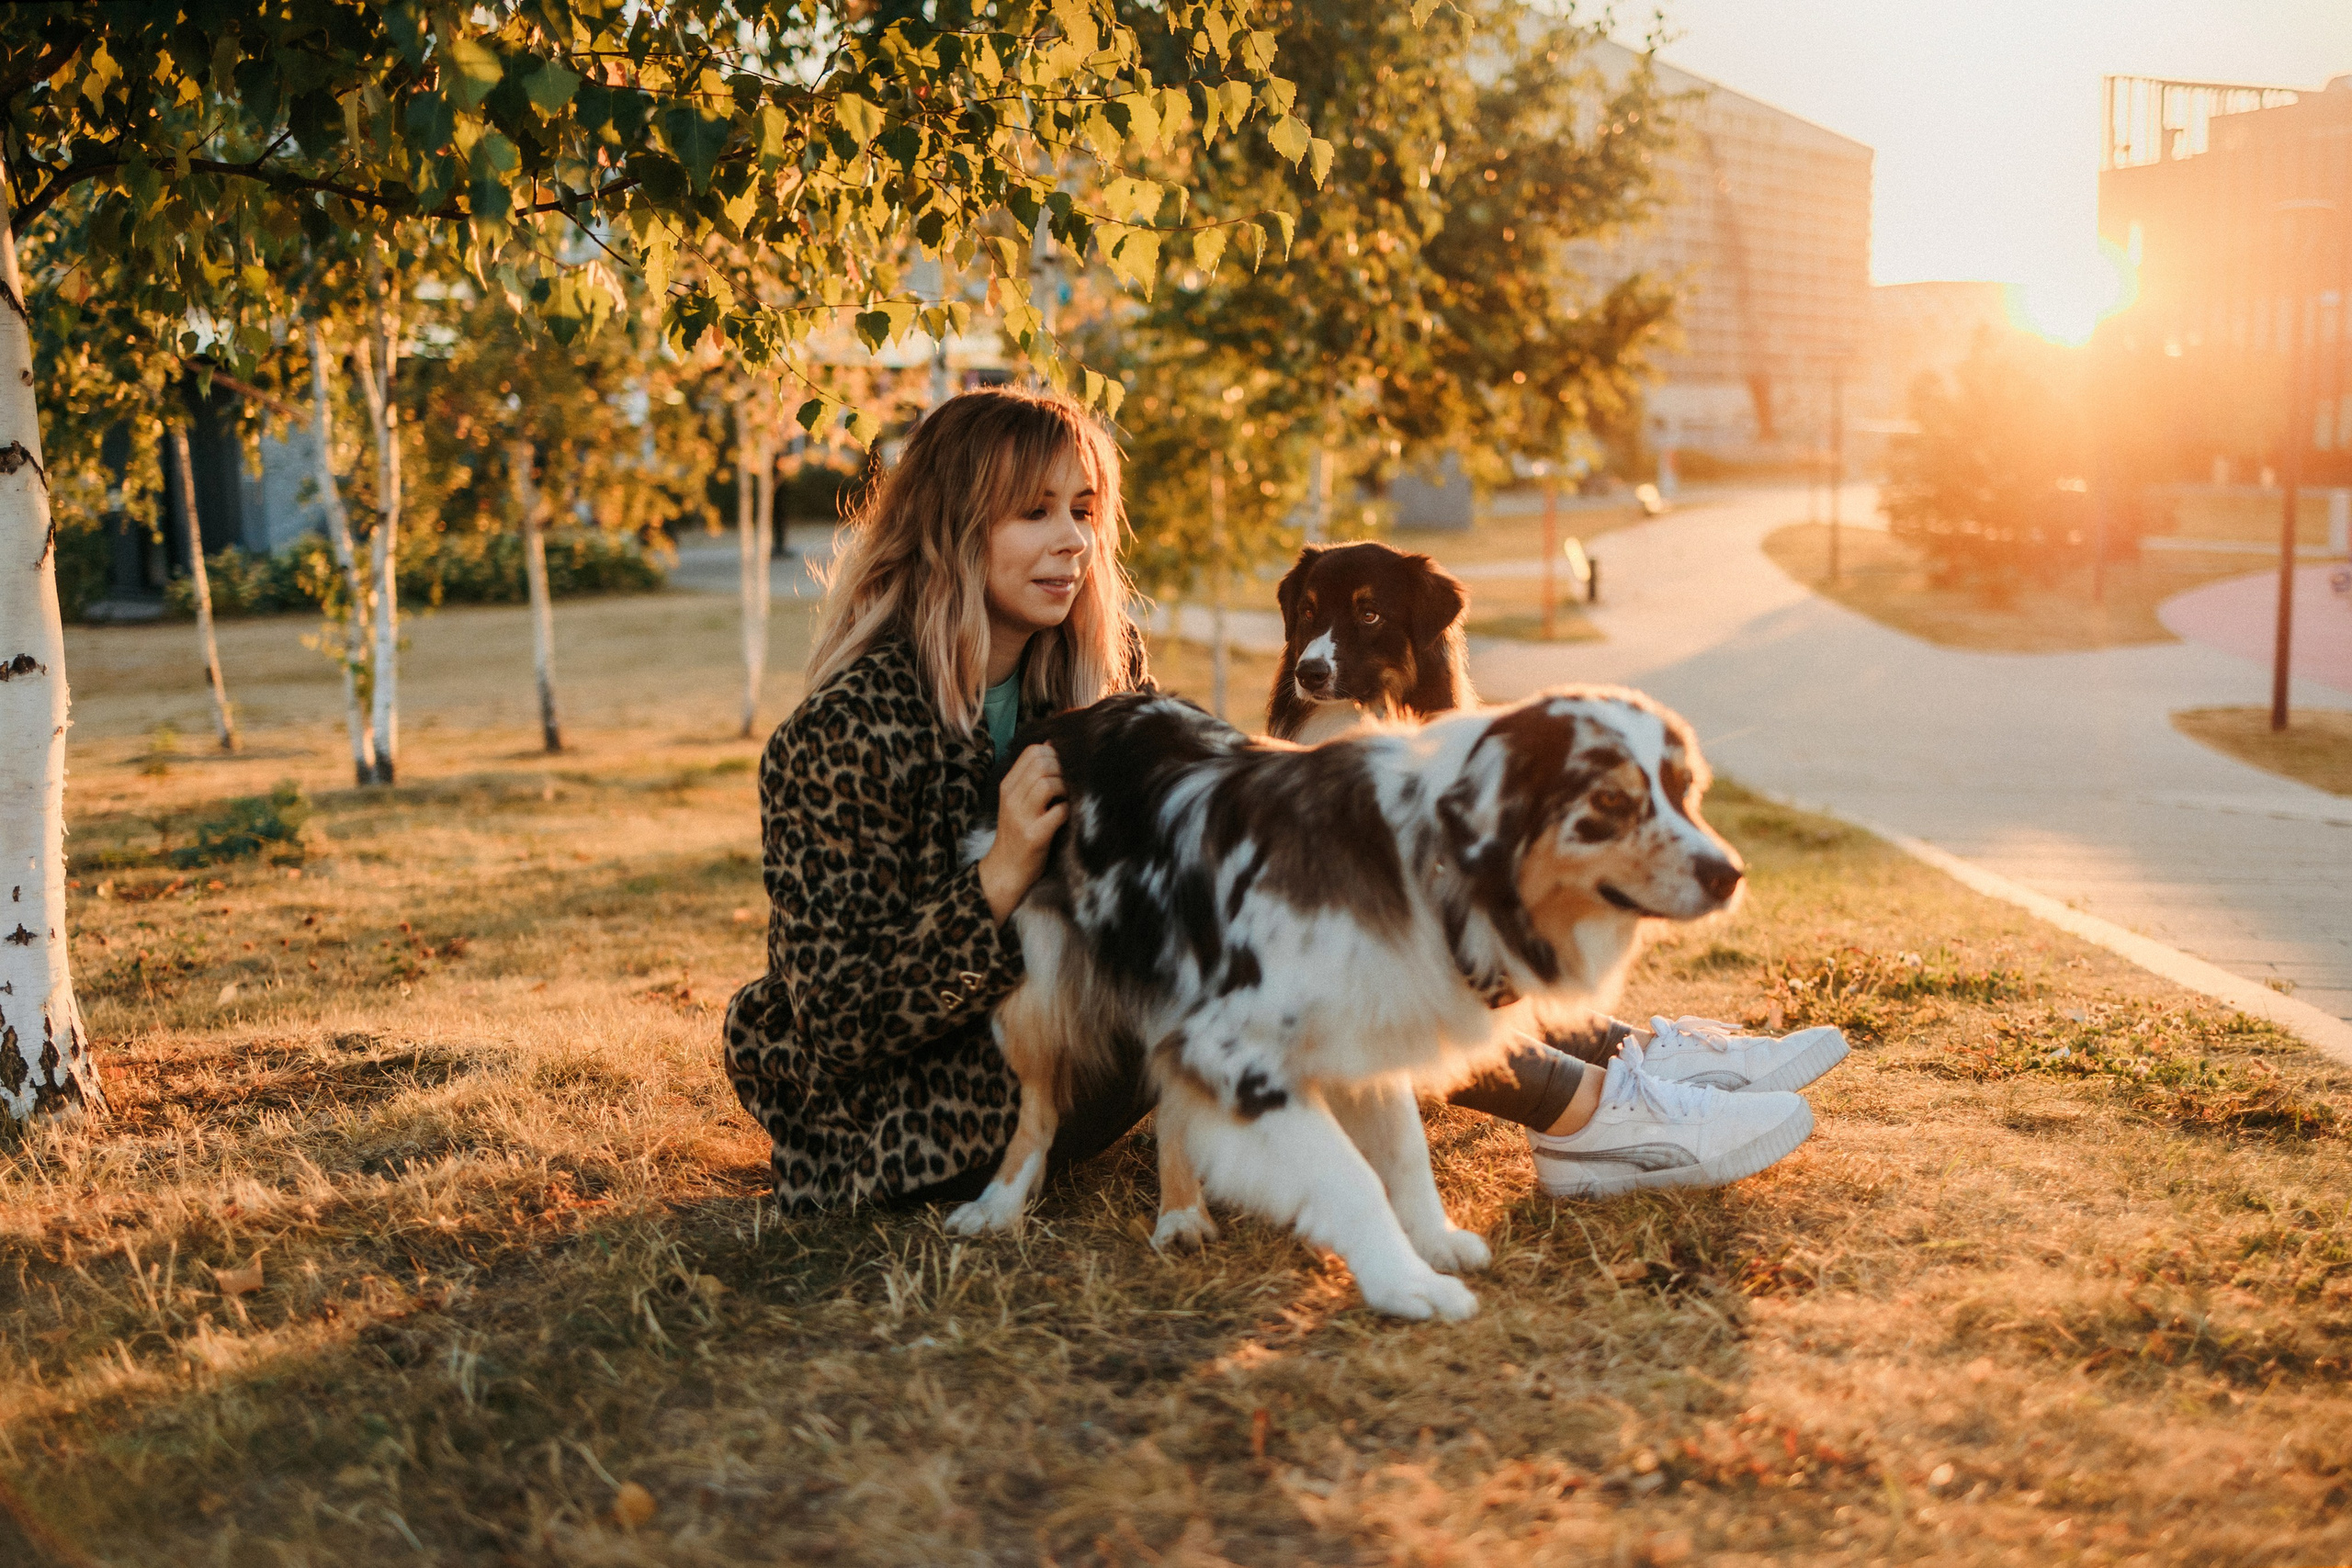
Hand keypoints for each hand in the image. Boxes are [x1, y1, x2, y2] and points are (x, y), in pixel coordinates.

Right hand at [979, 742, 1065, 922]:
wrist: (1005, 870)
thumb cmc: (1017, 833)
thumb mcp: (1017, 800)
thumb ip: (1031, 775)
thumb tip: (1051, 744)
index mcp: (1007, 786)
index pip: (1032, 752)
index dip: (1053, 756)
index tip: (1059, 771)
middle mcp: (1011, 798)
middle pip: (1042, 764)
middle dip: (1062, 771)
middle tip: (1065, 788)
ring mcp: (1022, 817)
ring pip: (1049, 783)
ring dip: (1065, 789)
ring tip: (1065, 801)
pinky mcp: (1034, 836)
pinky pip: (1059, 812)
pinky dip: (1068, 810)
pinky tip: (1065, 817)